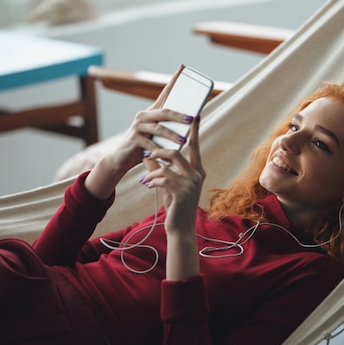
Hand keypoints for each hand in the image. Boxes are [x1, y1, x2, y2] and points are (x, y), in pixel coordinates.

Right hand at [85, 65, 195, 199]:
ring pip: (159, 128)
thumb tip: (191, 122)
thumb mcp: (158, 136)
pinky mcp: (133, 139)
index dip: (174, 80)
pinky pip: (150, 143)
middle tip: (192, 118)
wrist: (120, 159)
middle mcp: (143, 116)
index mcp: (151, 112)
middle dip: (179, 115)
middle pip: (164, 112)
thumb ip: (170, 128)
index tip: (183, 67)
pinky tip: (167, 155)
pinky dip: (159, 149)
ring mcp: (137, 126)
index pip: (165, 93)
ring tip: (183, 140)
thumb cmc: (144, 147)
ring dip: (172, 135)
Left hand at [141, 114, 204, 235]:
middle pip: (177, 152)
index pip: (195, 147)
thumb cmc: (176, 206)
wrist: (180, 228)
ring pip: (167, 165)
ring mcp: (191, 184)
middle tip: (147, 154)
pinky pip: (163, 178)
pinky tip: (147, 185)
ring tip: (145, 177)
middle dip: (159, 151)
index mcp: (198, 171)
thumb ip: (160, 169)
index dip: (194, 131)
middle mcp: (197, 176)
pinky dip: (152, 180)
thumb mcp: (168, 185)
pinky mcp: (182, 193)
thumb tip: (148, 156)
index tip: (194, 116)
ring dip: (152, 169)